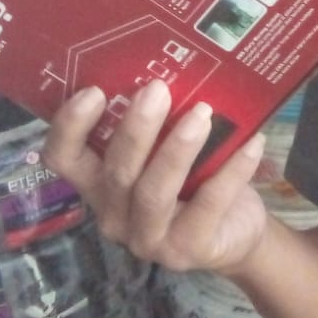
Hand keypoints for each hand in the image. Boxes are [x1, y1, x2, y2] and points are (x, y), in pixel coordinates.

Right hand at [43, 79, 270, 273]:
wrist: (237, 235)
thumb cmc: (195, 181)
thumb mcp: (169, 152)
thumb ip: (160, 125)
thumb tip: (172, 67)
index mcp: (100, 185)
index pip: (64, 160)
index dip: (70, 127)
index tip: (93, 90)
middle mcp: (114, 216)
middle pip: (116, 172)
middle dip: (136, 129)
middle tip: (158, 88)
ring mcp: (148, 240)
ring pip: (154, 192)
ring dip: (178, 149)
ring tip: (202, 113)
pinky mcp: (187, 250)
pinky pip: (208, 204)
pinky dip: (232, 170)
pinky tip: (253, 142)